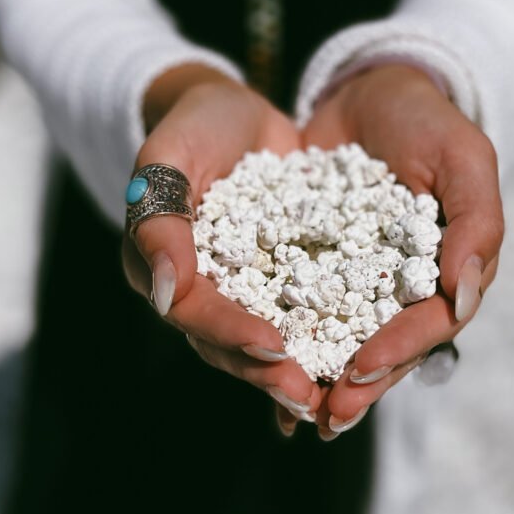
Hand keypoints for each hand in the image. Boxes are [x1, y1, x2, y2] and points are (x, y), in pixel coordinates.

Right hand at [121, 66, 326, 426]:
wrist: (232, 114)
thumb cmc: (193, 125)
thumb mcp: (168, 156)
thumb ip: (160, 222)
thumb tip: (167, 296)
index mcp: (159, 267)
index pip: (193, 310)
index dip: (230, 331)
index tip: (273, 346)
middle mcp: (197, 291)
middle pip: (227, 344)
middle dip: (268, 371)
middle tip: (310, 398)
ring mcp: (239, 292)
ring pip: (261, 344)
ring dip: (295, 372)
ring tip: (334, 399)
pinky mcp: (277, 284)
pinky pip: (297, 320)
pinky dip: (320, 344)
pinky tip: (354, 369)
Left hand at [298, 63, 502, 437]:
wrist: (370, 92)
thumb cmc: (428, 121)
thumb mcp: (463, 157)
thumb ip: (475, 221)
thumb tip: (464, 294)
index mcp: (449, 271)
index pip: (430, 322)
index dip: (400, 349)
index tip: (362, 368)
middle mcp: (406, 288)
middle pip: (387, 348)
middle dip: (359, 384)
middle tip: (326, 416)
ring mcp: (360, 283)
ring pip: (344, 340)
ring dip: (322, 377)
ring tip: (292, 410)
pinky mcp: (317, 269)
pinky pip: (305, 312)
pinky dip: (290, 341)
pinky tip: (260, 368)